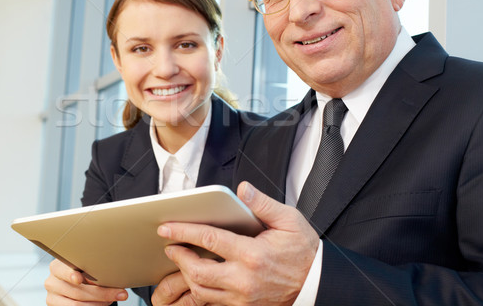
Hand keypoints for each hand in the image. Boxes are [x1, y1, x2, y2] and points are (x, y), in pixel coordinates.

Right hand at [44, 258, 128, 304]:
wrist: (71, 280)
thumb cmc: (81, 270)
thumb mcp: (83, 265)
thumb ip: (90, 267)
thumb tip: (110, 272)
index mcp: (57, 266)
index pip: (65, 272)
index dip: (71, 275)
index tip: (79, 278)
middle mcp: (51, 282)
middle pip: (78, 291)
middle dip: (102, 293)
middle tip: (121, 293)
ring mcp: (52, 297)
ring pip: (77, 305)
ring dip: (100, 303)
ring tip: (114, 298)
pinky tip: (104, 304)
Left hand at [156, 181, 319, 305]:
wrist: (316, 283)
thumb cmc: (303, 250)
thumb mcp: (290, 220)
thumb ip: (263, 204)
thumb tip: (242, 189)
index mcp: (253, 254)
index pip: (209, 240)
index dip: (184, 232)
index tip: (167, 227)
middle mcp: (244, 279)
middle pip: (197, 271)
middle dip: (179, 256)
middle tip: (169, 244)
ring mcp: (243, 297)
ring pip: (201, 291)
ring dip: (185, 275)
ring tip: (180, 259)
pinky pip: (212, 303)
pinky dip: (199, 291)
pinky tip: (195, 278)